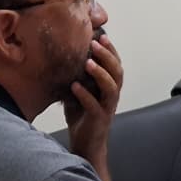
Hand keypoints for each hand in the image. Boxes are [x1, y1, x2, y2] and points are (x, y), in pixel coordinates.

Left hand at [64, 34, 122, 168]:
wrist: (86, 145)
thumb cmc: (83, 117)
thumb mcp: (80, 92)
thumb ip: (78, 76)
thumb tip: (63, 56)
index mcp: (110, 87)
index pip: (115, 64)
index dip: (110, 50)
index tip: (100, 35)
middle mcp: (112, 96)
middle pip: (117, 72)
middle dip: (108, 56)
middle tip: (95, 43)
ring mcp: (107, 108)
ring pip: (111, 88)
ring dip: (100, 73)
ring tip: (88, 62)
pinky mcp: (99, 120)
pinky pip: (94, 106)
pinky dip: (85, 95)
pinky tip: (74, 87)